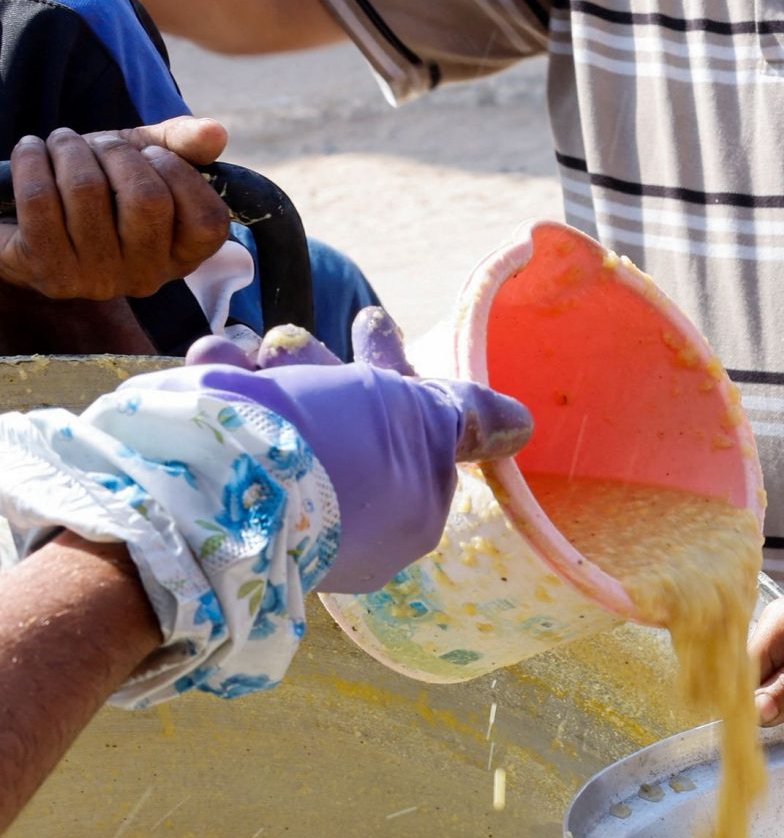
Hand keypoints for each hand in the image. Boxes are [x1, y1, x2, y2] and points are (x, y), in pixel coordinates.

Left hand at [0, 119, 232, 301]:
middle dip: (116, 151)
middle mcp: (148, 277)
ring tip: (62, 144)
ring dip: (69, 147)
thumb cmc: (99, 187)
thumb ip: (182, 146)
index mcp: (182, 257)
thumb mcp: (144, 161)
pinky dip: (31, 158)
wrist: (30, 221)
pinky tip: (32, 151)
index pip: (208, 221)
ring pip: (87, 190)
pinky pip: (39, 198)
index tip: (151, 155)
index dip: (179, 172)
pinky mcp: (50, 272)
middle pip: (147, 199)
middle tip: (98, 144)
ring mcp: (99, 280)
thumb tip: (216, 132)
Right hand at [133, 308, 532, 591]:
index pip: (415, 430)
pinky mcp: (219, 494)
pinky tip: (212, 364)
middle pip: (346, 418)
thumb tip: (521, 425)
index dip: (395, 370)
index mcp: (407, 510)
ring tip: (246, 352)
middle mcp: (347, 517)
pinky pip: (231, 431)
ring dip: (267, 369)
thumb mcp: (417, 420)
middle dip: (322, 363)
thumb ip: (463, 415)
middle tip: (292, 336)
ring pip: (284, 416)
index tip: (371, 320)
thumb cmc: (334, 451)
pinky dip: (223, 389)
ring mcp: (282, 510)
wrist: (209, 489)